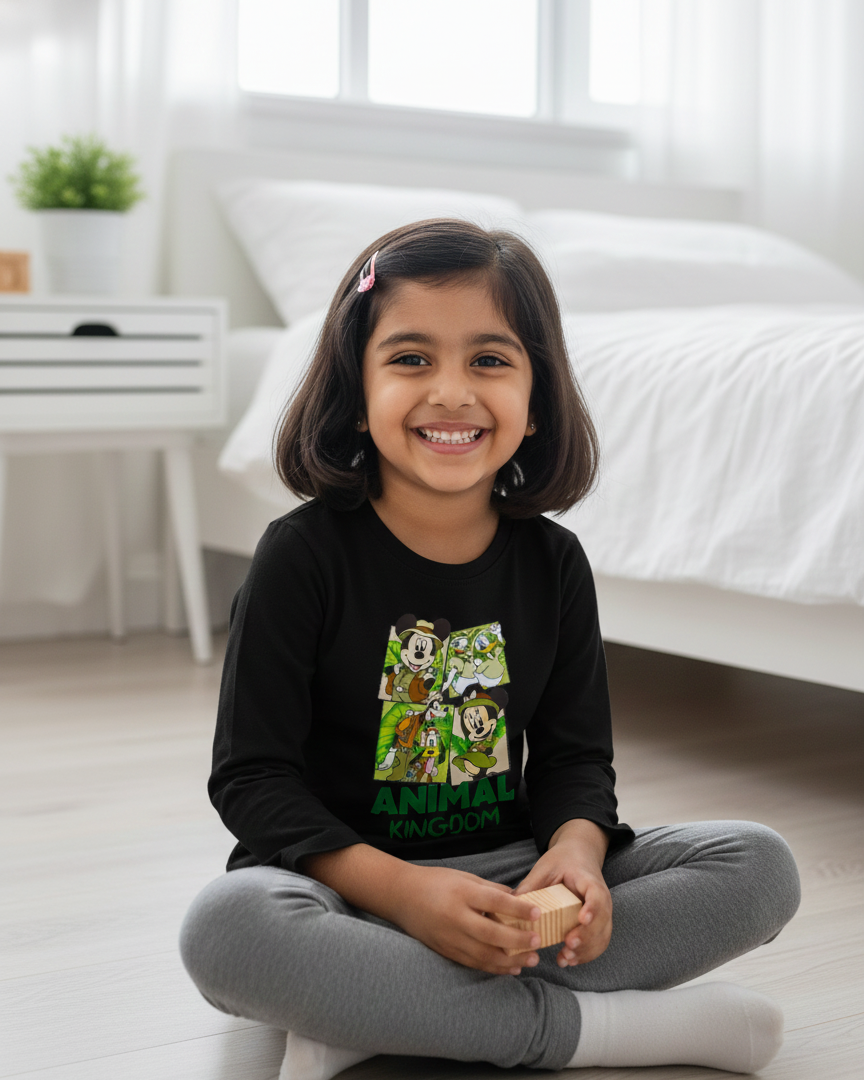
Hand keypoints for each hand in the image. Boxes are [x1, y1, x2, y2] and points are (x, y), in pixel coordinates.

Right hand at [391, 865, 544, 975]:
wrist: (402, 896)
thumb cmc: (436, 882)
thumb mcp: (464, 877)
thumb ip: (491, 889)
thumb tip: (518, 899)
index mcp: (461, 893)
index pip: (494, 902)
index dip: (518, 909)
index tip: (538, 913)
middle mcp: (455, 917)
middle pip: (491, 933)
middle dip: (517, 940)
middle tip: (538, 941)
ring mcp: (449, 937)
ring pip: (484, 954)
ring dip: (510, 960)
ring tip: (531, 959)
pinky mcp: (445, 951)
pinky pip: (473, 963)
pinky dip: (494, 967)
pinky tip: (511, 967)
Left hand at [514, 819, 612, 967]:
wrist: (579, 856)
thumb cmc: (562, 861)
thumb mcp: (545, 867)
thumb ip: (531, 885)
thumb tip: (509, 904)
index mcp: (589, 881)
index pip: (597, 896)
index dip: (593, 909)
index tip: (581, 919)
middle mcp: (601, 899)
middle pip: (602, 921)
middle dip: (586, 937)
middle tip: (567, 945)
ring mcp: (602, 913)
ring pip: (601, 936)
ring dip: (586, 951)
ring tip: (565, 958)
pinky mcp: (598, 924)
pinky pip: (597, 943)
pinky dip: (585, 955)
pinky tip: (568, 960)